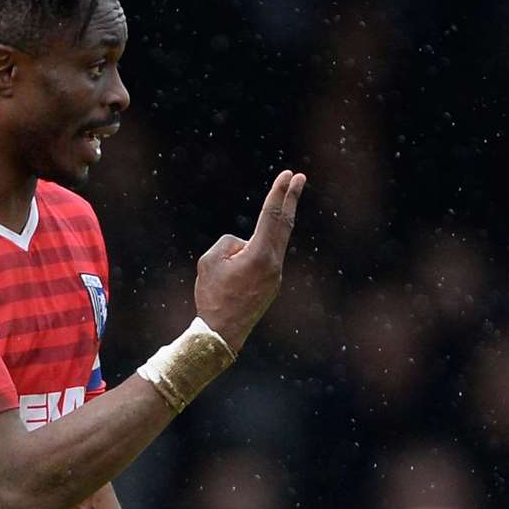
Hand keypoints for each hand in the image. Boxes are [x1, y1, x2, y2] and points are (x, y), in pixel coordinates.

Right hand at [194, 170, 306, 350]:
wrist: (221, 333)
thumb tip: (245, 245)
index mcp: (260, 255)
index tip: (287, 175)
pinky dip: (251, 257)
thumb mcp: (210, 261)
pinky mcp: (272, 284)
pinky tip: (234, 278)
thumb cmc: (212, 296)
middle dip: (291, 199)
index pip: (272, 216)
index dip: (279, 193)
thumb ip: (229, 243)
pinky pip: (262, 261)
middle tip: (299, 177)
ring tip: (228, 270)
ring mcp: (276, 276)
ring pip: (268, 246)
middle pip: (285, 224)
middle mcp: (274, 264)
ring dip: (253, 244)